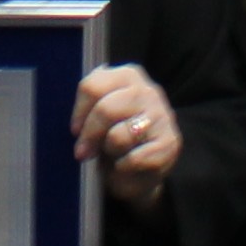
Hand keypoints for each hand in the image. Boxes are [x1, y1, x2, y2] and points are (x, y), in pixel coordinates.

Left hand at [70, 63, 179, 204]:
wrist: (143, 169)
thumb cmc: (114, 136)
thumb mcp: (99, 115)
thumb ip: (89, 107)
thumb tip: (77, 126)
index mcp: (127, 76)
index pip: (93, 86)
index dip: (79, 113)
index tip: (75, 131)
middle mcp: (148, 91)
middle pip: (105, 110)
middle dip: (90, 135)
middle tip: (83, 153)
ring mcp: (162, 116)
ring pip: (118, 136)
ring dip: (110, 151)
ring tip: (114, 153)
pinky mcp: (170, 144)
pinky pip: (133, 159)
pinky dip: (123, 168)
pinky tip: (126, 165)